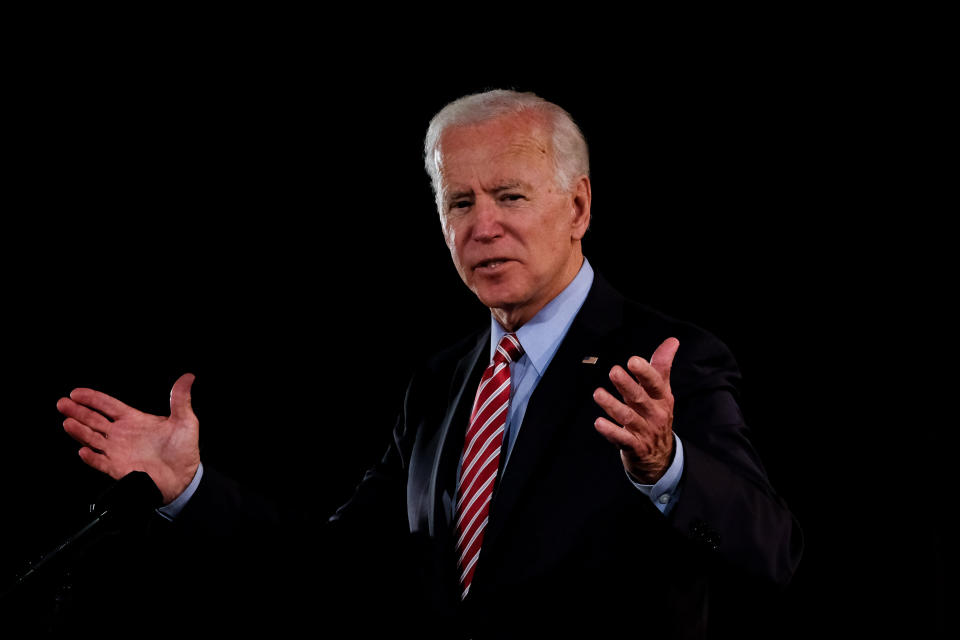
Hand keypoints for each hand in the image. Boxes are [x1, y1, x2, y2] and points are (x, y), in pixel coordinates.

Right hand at [56, 373, 200, 503]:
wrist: (184, 478)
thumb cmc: (184, 450)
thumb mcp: (185, 421)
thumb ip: (180, 399)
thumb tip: (187, 378)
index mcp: (135, 420)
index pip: (108, 405)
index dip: (92, 398)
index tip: (76, 393)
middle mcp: (122, 434)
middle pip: (94, 420)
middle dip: (77, 411)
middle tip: (63, 403)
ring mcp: (118, 451)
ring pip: (92, 438)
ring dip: (80, 431)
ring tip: (68, 422)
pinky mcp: (118, 468)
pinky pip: (100, 462)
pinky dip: (91, 457)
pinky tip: (84, 450)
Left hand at [593, 338, 678, 483]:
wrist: (661, 457)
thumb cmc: (656, 415)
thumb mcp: (662, 392)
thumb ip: (662, 366)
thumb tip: (672, 340)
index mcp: (662, 398)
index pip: (655, 383)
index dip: (644, 372)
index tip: (633, 361)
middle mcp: (655, 414)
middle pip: (640, 398)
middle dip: (627, 385)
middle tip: (613, 371)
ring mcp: (645, 431)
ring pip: (628, 418)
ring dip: (612, 406)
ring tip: (597, 394)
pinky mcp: (634, 447)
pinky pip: (622, 439)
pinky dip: (610, 431)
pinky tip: (598, 423)